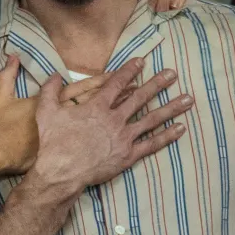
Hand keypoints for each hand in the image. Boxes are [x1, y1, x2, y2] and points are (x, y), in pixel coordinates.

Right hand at [30, 58, 192, 196]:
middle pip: (140, 97)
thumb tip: (55, 75)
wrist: (61, 173)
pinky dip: (167, 136)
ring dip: (171, 108)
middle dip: (158, 83)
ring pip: (152, 119)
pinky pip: (152, 144)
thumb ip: (50, 91)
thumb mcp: (46, 112)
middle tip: (172, 73)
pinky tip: (181, 128)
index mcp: (97, 107)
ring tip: (188, 99)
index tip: (141, 61)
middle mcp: (115, 119)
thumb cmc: (53, 143)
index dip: (129, 71)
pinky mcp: (128, 156)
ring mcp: (124, 138)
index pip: (117, 84)